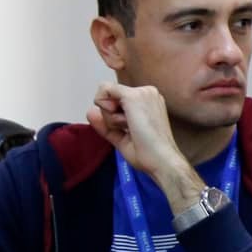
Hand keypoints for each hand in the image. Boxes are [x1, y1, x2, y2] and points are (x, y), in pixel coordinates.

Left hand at [87, 83, 201, 208]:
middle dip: (111, 116)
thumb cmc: (149, 153)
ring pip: (106, 95)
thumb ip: (105, 125)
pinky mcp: (133, 96)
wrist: (161, 160)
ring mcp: (142, 92)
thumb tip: (90, 111)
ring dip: (110, 116)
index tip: (128, 129)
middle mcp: (147, 93)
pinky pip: (104, 90)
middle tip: (129, 130)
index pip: (118, 99)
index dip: (113, 115)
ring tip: (131, 129)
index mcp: (149, 101)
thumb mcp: (122, 138)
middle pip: (111, 96)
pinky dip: (105, 109)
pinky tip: (122, 123)